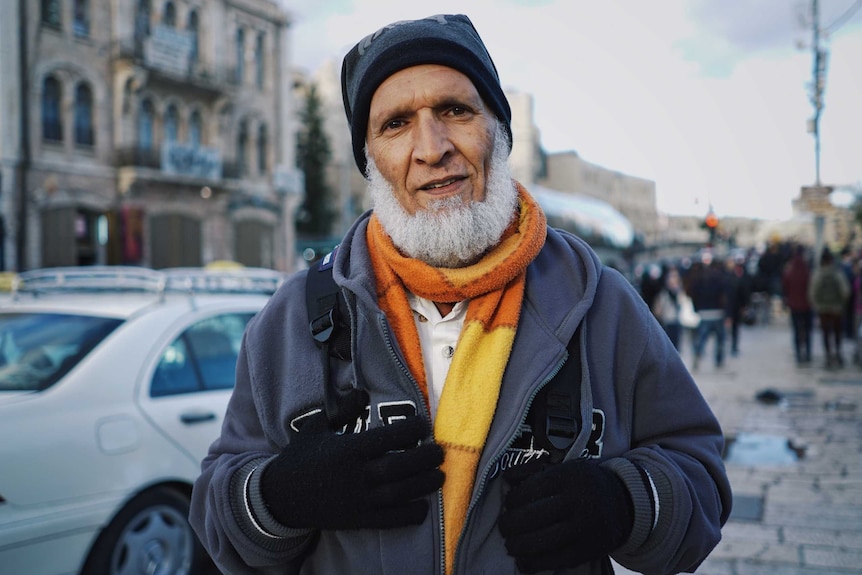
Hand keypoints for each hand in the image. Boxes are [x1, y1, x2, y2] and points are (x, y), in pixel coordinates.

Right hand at [260, 411, 443, 530]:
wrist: (278, 498)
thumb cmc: (299, 458)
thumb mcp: (316, 428)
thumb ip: (342, 410)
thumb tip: (362, 392)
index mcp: (347, 450)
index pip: (387, 437)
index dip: (411, 430)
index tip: (424, 424)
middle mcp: (356, 475)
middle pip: (400, 466)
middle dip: (425, 458)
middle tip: (440, 451)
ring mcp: (358, 499)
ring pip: (400, 493)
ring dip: (424, 484)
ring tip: (439, 475)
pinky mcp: (358, 519)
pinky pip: (390, 520)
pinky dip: (410, 515)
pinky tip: (423, 507)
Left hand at [499, 459, 632, 572]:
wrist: (626, 501)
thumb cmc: (584, 484)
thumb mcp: (564, 468)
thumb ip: (532, 471)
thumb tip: (506, 478)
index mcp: (569, 475)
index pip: (531, 490)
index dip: (513, 501)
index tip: (507, 506)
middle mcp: (578, 499)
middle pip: (534, 516)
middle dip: (511, 525)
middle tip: (504, 528)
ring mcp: (586, 525)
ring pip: (544, 540)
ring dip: (520, 546)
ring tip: (510, 546)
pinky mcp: (591, 548)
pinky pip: (558, 559)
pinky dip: (536, 563)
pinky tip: (524, 562)